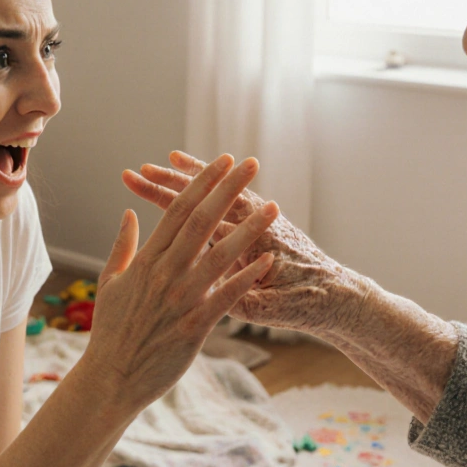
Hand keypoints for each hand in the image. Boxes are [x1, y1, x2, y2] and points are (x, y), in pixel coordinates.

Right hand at [83, 154, 278, 410]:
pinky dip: (247, 278)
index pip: (178, 210)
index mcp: (146, 260)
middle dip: (228, 190)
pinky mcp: (194, 327)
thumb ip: (123, 245)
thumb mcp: (110, 281)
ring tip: (274, 206)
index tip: (222, 162)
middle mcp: (165, 274)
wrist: (111, 378)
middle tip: (251, 164)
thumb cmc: (111, 331)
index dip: (202, 183)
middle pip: (201, 222)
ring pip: (220, 256)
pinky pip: (226, 298)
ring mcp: (181, 300)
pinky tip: (268, 261)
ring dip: (249, 229)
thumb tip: (130, 212)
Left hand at [122, 151, 371, 335]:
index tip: (134, 178)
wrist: (332, 301)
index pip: (187, 211)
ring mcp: (263, 234)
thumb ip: (215, 271)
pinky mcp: (280, 250)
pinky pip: (257, 235)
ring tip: (175, 165)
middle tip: (141, 170)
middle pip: (200, 202)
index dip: (161, 194)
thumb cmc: (288, 295)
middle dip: (169, 186)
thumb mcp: (244, 287)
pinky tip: (227, 188)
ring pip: (227, 205)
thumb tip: (183, 259)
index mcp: (231, 234)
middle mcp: (246, 225)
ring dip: (203, 187)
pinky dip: (243, 221)